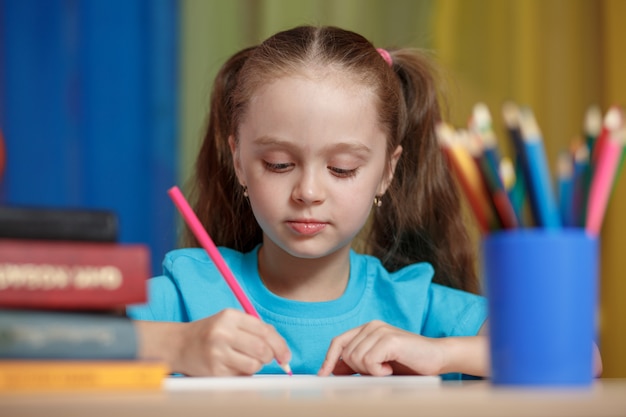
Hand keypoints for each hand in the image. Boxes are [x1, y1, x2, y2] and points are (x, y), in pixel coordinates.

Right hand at [174, 309, 290, 375]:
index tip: (285, 356)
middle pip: (262, 349)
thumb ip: (256, 330)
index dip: (280, 345)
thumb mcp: (231, 321)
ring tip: (245, 359)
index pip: (265, 331)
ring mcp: (217, 353)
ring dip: (256, 366)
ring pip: (254, 365)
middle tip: (266, 358)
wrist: (179, 344)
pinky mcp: (214, 371)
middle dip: (270, 357)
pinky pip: (241, 376)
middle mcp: (223, 333)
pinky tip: (232, 365)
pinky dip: (243, 373)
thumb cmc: (211, 332)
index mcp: (230, 316)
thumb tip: (282, 349)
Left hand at [317, 320, 444, 376]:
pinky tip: (391, 368)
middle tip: (379, 372)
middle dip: (358, 370)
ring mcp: (381, 330)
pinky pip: (369, 361)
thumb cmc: (410, 363)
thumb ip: (357, 364)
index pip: (338, 342)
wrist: (438, 358)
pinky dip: (378, 371)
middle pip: (347, 354)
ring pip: (356, 359)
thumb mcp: (378, 365)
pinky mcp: (389, 339)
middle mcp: (372, 326)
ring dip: (370, 372)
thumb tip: (334, 370)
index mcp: (367, 329)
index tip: (323, 376)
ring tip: (387, 369)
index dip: (329, 360)